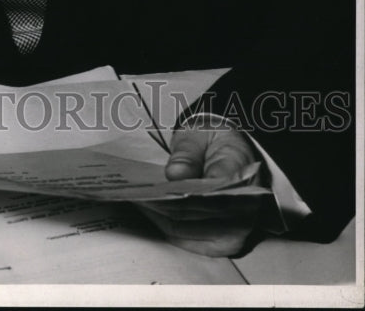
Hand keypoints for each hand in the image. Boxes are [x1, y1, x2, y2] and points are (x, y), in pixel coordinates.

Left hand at [136, 122, 264, 257]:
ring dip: (157, 216)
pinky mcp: (219, 244)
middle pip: (193, 214)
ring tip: (135, 198)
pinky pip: (184, 238)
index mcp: (244, 178)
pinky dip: (162, 224)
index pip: (209, 192)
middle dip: (161, 203)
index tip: (152, 185)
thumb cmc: (215, 142)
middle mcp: (245, 213)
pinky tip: (146, 209)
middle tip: (134, 191)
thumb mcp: (201, 134)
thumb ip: (188, 152)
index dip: (178, 192)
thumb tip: (175, 173)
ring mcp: (233, 233)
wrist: (230, 154)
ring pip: (185, 230)